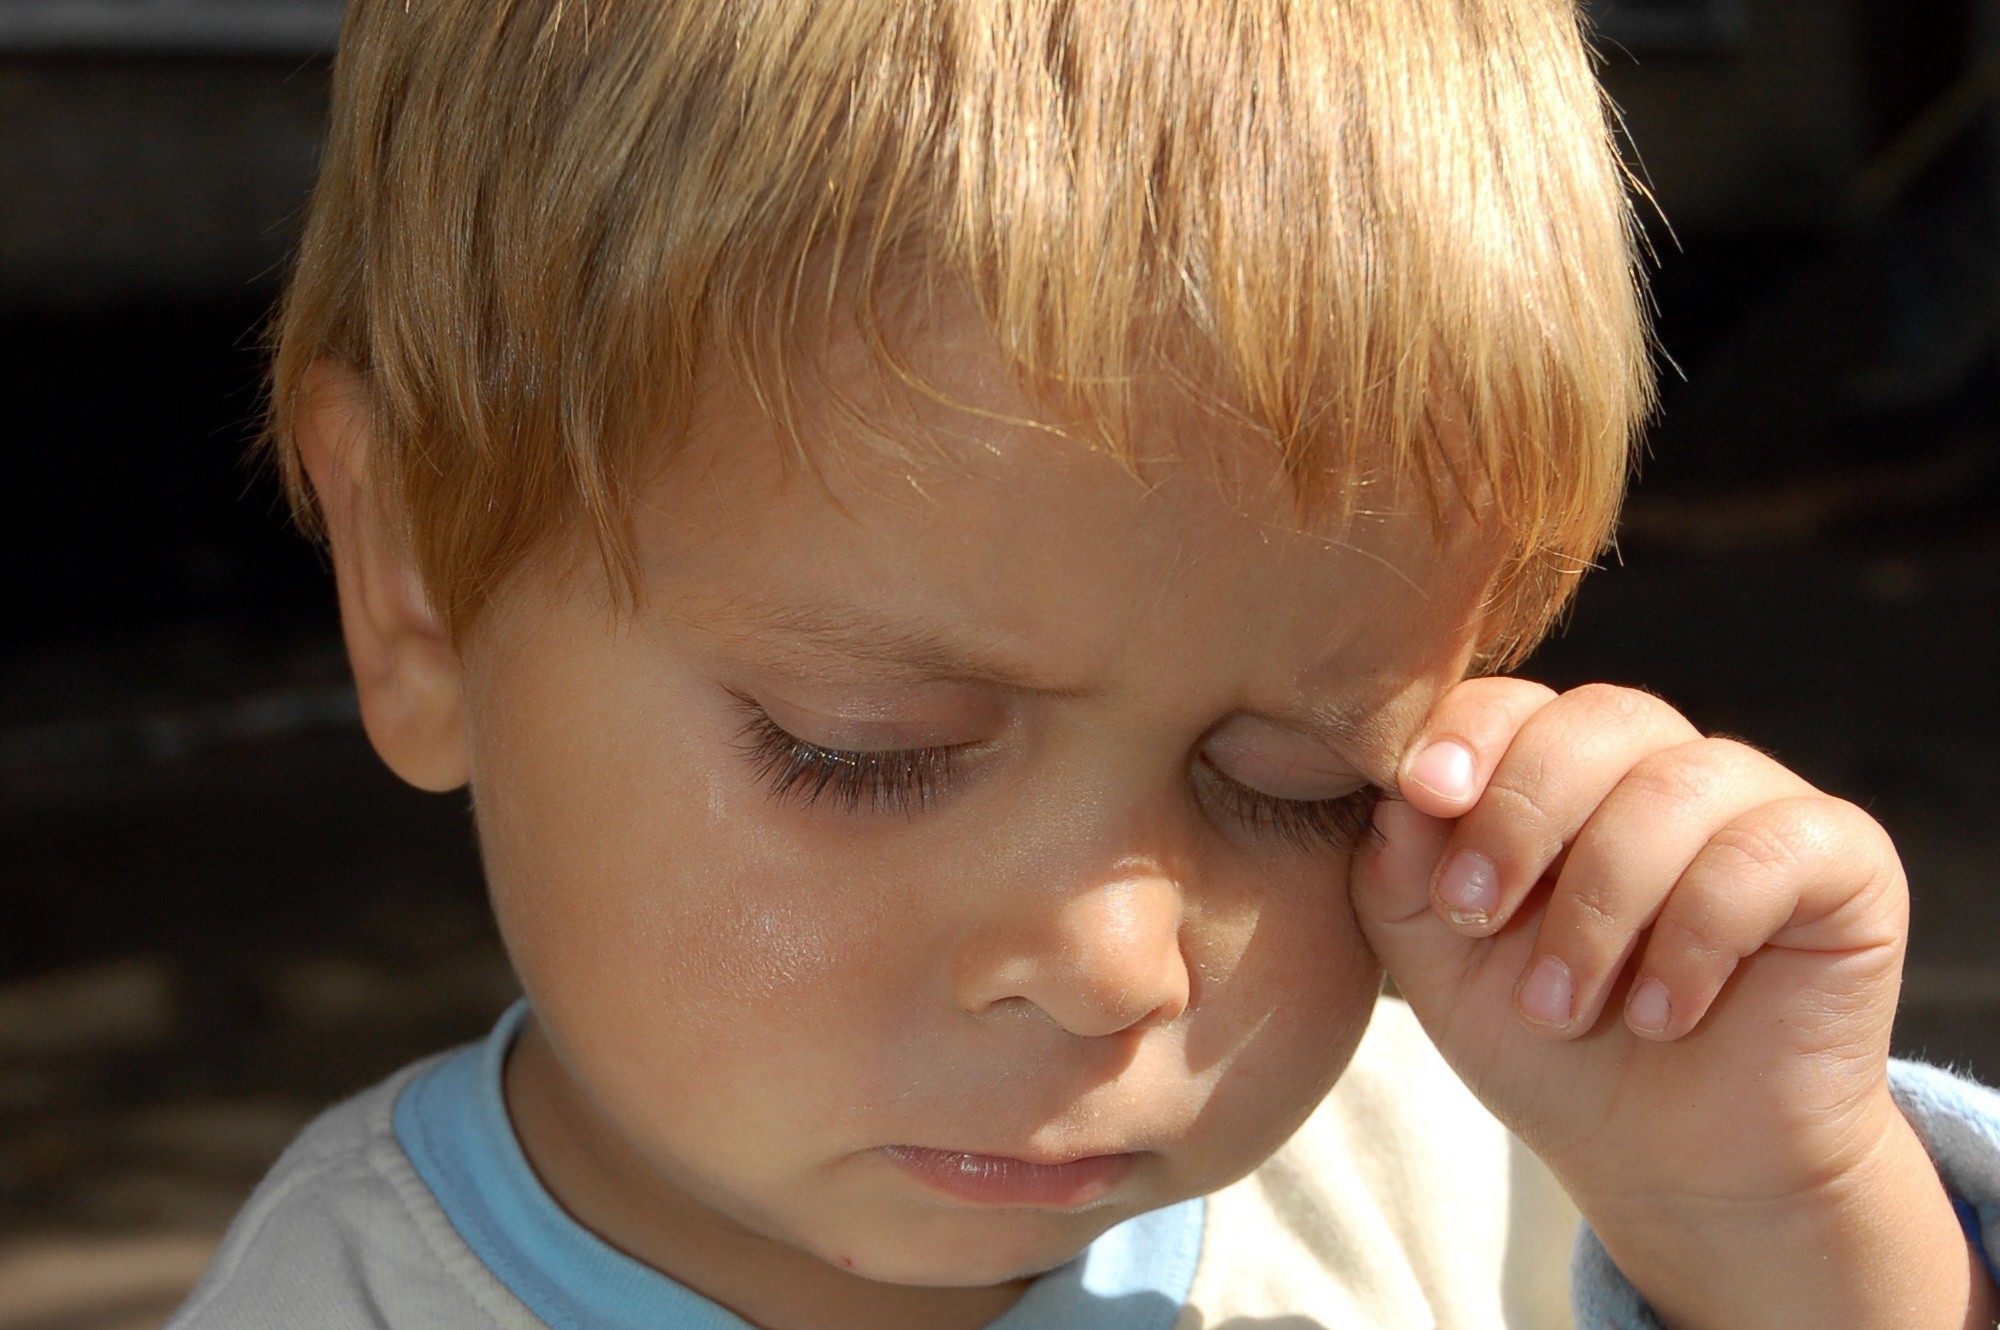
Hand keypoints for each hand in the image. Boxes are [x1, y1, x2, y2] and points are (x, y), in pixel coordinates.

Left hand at [1349, 679, 1991, 1329]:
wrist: (1664, 1160)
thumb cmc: (1542, 1040)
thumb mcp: (1437, 958)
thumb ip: (1401, 867)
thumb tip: (1399, 786)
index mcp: (1559, 765)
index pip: (1516, 701)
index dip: (1468, 735)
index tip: (1424, 796)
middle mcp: (1660, 762)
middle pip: (1597, 721)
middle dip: (1521, 817)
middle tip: (1476, 917)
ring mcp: (1756, 801)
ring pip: (1675, 788)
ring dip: (1597, 908)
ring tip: (1557, 1009)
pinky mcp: (1841, 859)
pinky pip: (1765, 853)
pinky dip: (1694, 939)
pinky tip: (1660, 1015)